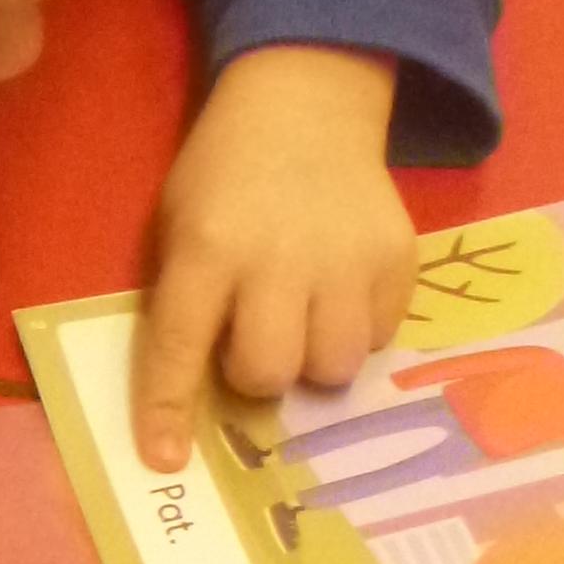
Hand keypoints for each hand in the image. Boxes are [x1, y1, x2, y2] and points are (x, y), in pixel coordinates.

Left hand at [131, 45, 411, 470]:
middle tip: (255, 336)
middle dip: (257, 373)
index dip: (168, 410)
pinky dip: (358, 329)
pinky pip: (382, 337)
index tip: (164, 461)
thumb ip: (185, 299)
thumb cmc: (226, 173)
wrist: (306, 103)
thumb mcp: (179, 221)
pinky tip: (342, 287)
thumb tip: (194, 399)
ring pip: (334, 368)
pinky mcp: (399, 257)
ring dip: (312, 357)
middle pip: (270, 374)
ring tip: (305, 315)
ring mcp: (348, 259)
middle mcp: (280, 259)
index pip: (180, 345)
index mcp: (209, 247)